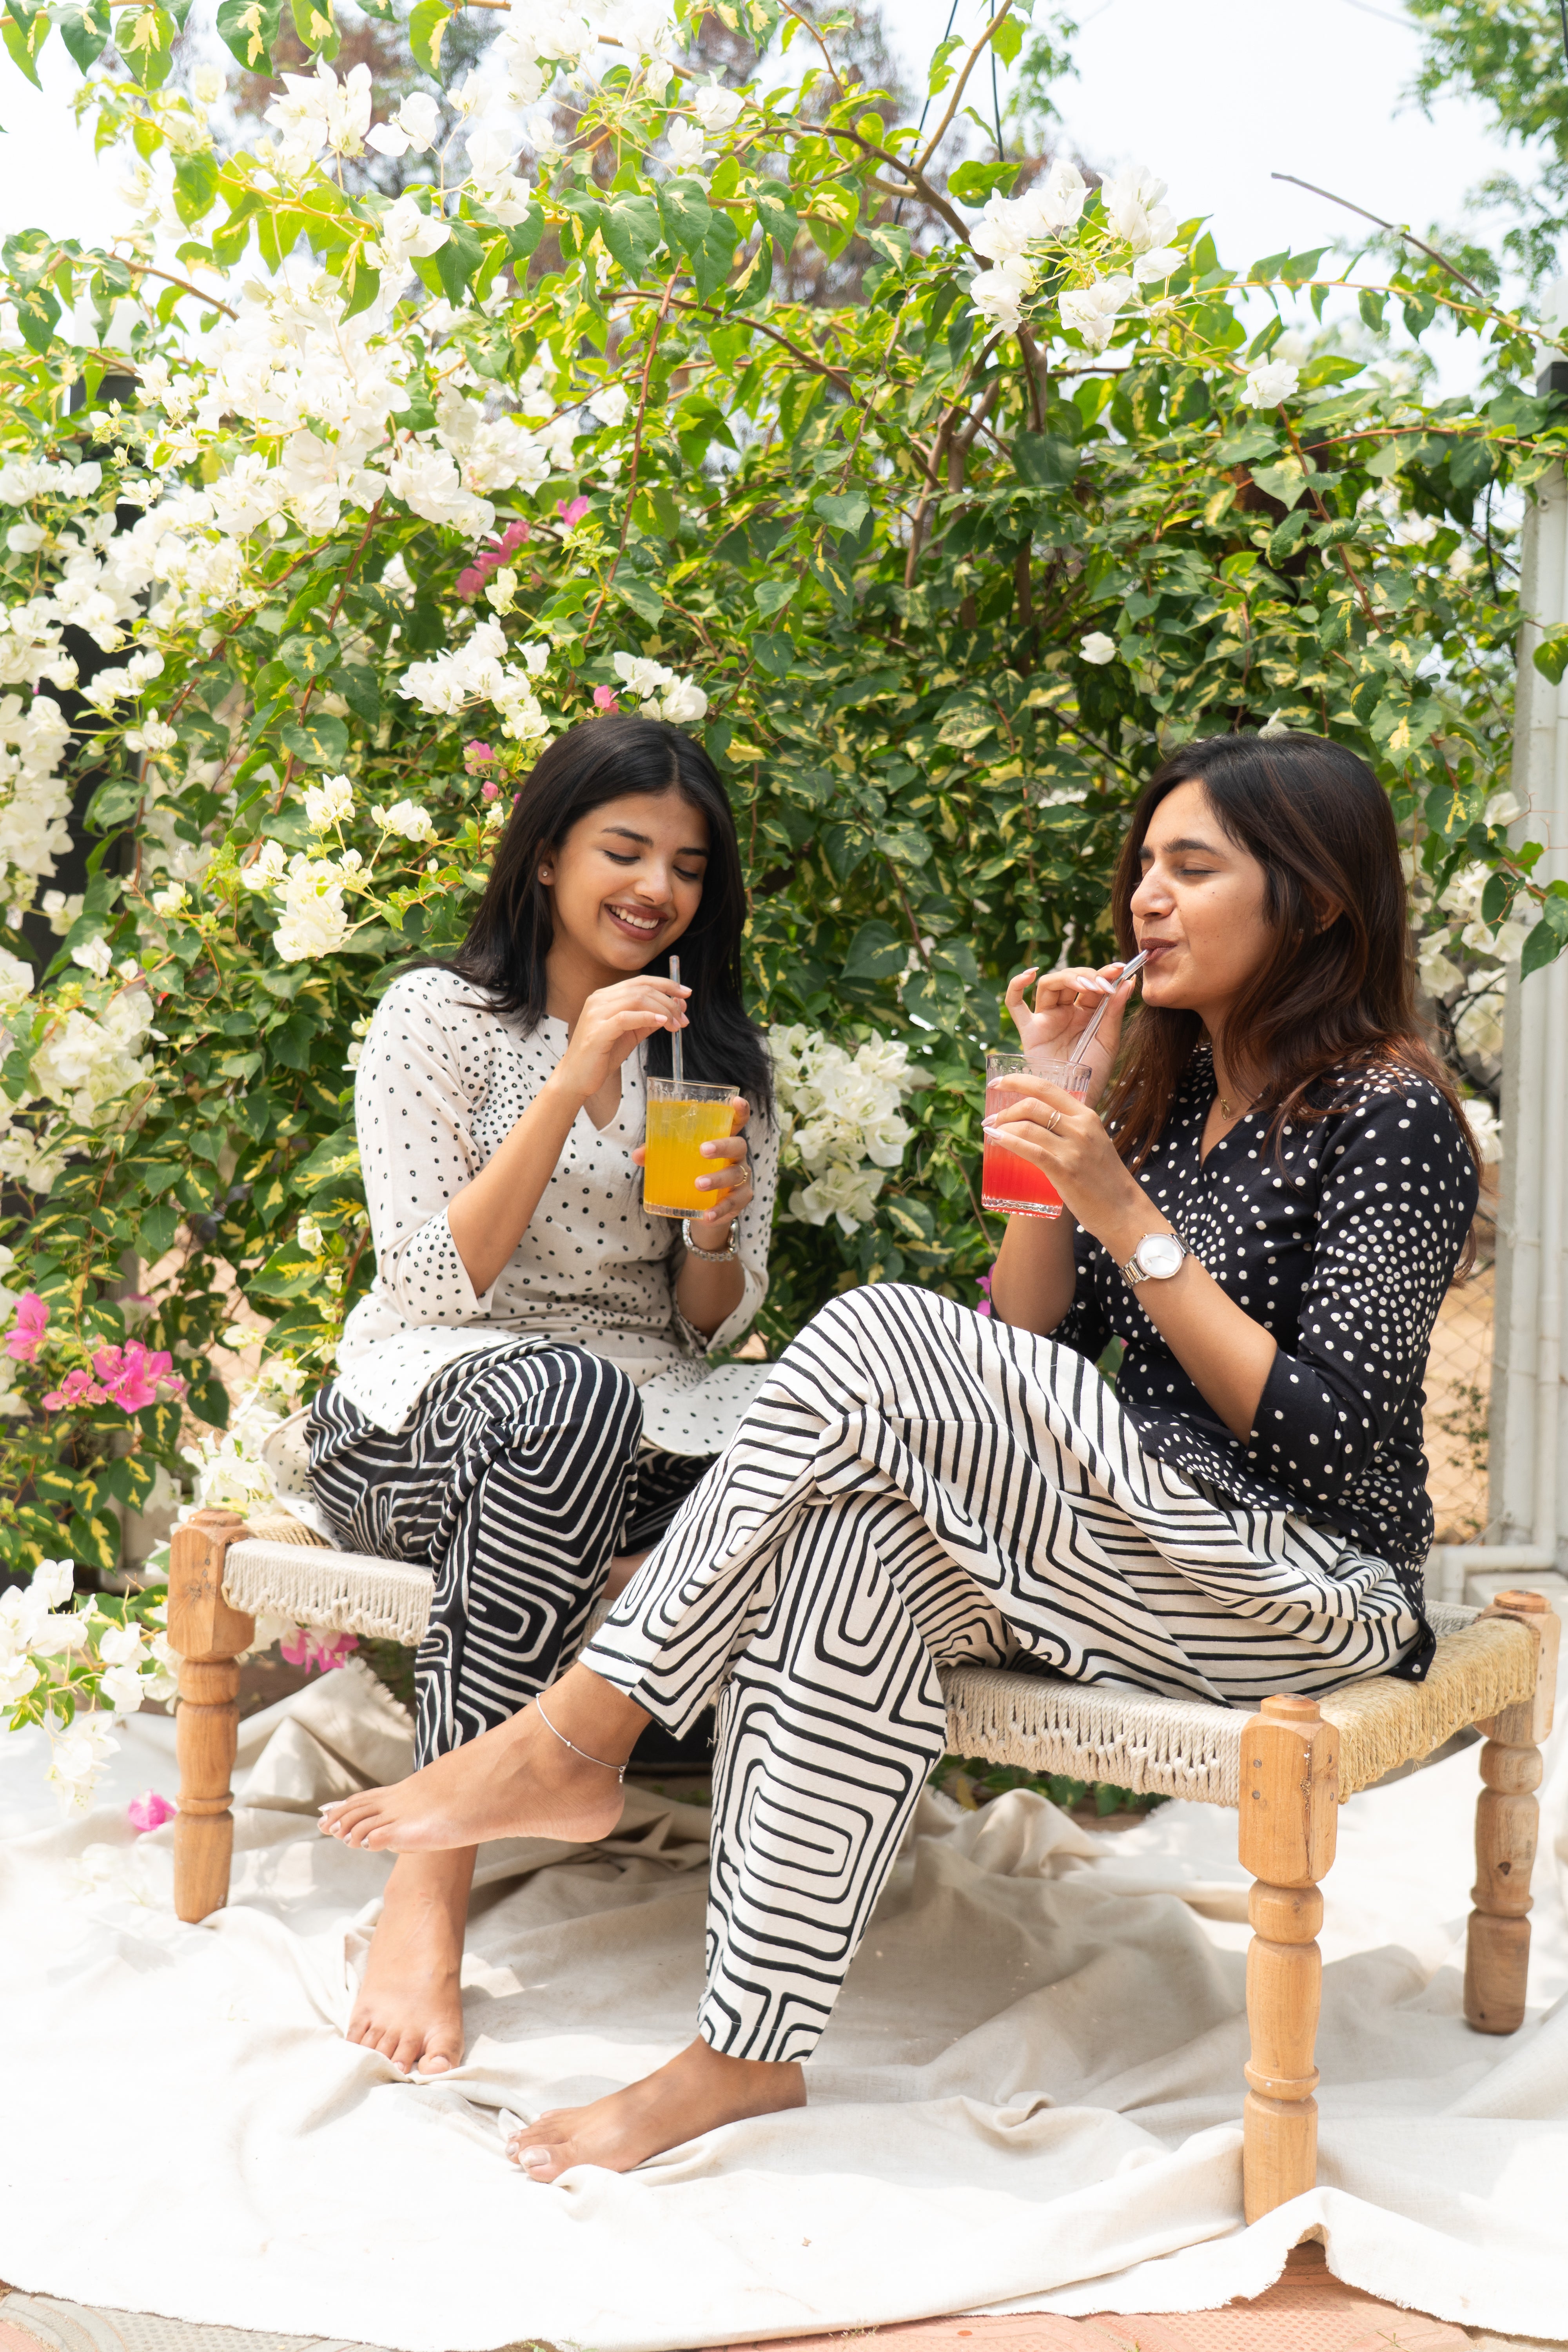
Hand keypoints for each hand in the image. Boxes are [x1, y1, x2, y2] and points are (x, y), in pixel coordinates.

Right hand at [551, 977, 689, 1106]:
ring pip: (636, 999)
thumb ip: (649, 1020)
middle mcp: (599, 999)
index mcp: (606, 996)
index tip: (686, 994)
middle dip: (668, 1000)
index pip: (641, 981)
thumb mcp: (631, 1034)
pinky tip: (662, 1023)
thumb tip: (674, 1010)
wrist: (577, 1078)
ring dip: (662, 1010)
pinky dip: (647, 1017)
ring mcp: (596, 1013)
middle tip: (684, 1017)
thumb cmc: (602, 1055)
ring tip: (676, 1025)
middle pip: (641, 988)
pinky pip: (626, 1017)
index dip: (666, 985)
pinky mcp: (597, 1031)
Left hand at [633, 1099, 752, 1246]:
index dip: (740, 1111)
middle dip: (722, 1146)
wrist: (704, 1209)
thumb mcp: (676, 1162)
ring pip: (736, 1175)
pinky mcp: (740, 1199)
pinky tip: (707, 1214)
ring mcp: (741, 1178)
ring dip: (717, 1179)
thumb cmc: (691, 1174)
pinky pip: (734, 1203)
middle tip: (703, 1150)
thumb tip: (639, 1155)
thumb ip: (660, 1154)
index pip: (737, 1122)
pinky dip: (720, 1209)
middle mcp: (737, 1157)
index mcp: (723, 1140)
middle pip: (738, 1146)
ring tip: (698, 1184)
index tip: (736, 1102)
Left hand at [983, 1072, 1144, 1248]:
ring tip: (993, 1132)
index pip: (1047, 1088)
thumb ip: (1071, 1131)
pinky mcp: (1065, 1171)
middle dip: (1006, 1109)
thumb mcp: (1093, 1143)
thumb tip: (1039, 1126)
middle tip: (993, 1119)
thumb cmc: (1105, 1179)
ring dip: (1002, 1126)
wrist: (1123, 1210)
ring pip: (1027, 1125)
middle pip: (1032, 1104)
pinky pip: (1030, 1150)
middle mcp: (1080, 1127)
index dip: (1018, 1081)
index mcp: (1087, 1116)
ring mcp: (1073, 1149)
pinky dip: (1009, 1141)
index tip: (998, 1083)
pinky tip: (996, 1140)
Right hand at [1004, 960, 1140, 1106]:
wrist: (1075, 1101)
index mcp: (1087, 1014)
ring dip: (1066, 978)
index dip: (1104, 973)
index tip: (1119, 969)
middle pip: (1070, 980)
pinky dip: (1016, 985)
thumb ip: (1114, 1012)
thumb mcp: (1109, 1042)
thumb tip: (1128, 981)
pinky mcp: (1029, 1030)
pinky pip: (1014, 1004)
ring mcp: (1045, 1019)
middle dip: (1087, 976)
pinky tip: (1029, 974)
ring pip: (1048, 985)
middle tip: (1102, 984)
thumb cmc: (1092, 1075)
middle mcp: (1065, 1013)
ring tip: (1085, 985)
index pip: (1092, 984)